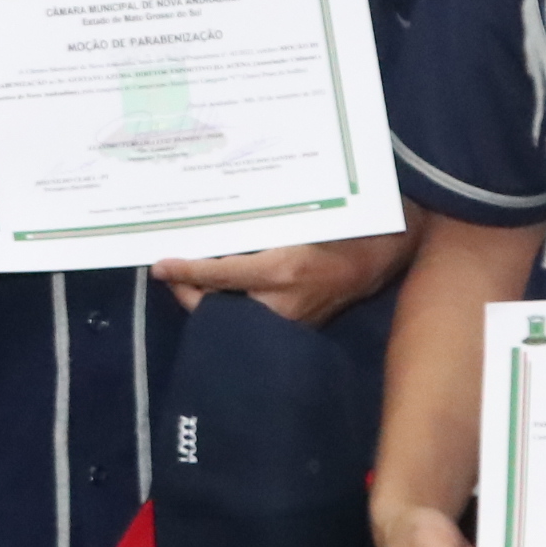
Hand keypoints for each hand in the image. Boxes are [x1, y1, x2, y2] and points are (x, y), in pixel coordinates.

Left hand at [155, 227, 412, 324]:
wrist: (385, 252)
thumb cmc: (343, 225)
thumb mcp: (299, 219)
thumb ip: (259, 228)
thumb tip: (218, 225)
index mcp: (280, 270)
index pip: (218, 276)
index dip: (185, 272)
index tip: (159, 265)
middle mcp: (282, 302)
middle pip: (218, 309)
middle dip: (190, 295)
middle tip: (174, 275)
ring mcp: (293, 320)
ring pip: (236, 318)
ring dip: (213, 303)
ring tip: (193, 283)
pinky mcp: (303, 327)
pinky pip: (260, 322)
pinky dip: (240, 308)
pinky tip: (229, 292)